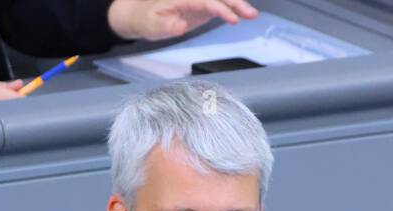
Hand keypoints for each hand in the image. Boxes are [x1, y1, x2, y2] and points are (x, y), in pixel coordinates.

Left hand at [107, 0, 259, 40]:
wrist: (141, 14)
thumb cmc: (146, 19)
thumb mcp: (152, 25)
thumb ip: (166, 26)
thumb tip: (179, 26)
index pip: (206, 0)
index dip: (221, 8)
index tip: (232, 18)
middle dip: (235, 3)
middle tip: (250, 14)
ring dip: (237, 4)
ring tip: (252, 14)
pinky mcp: (202, 5)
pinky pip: (220, 3)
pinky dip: (233, 6)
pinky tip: (244, 12)